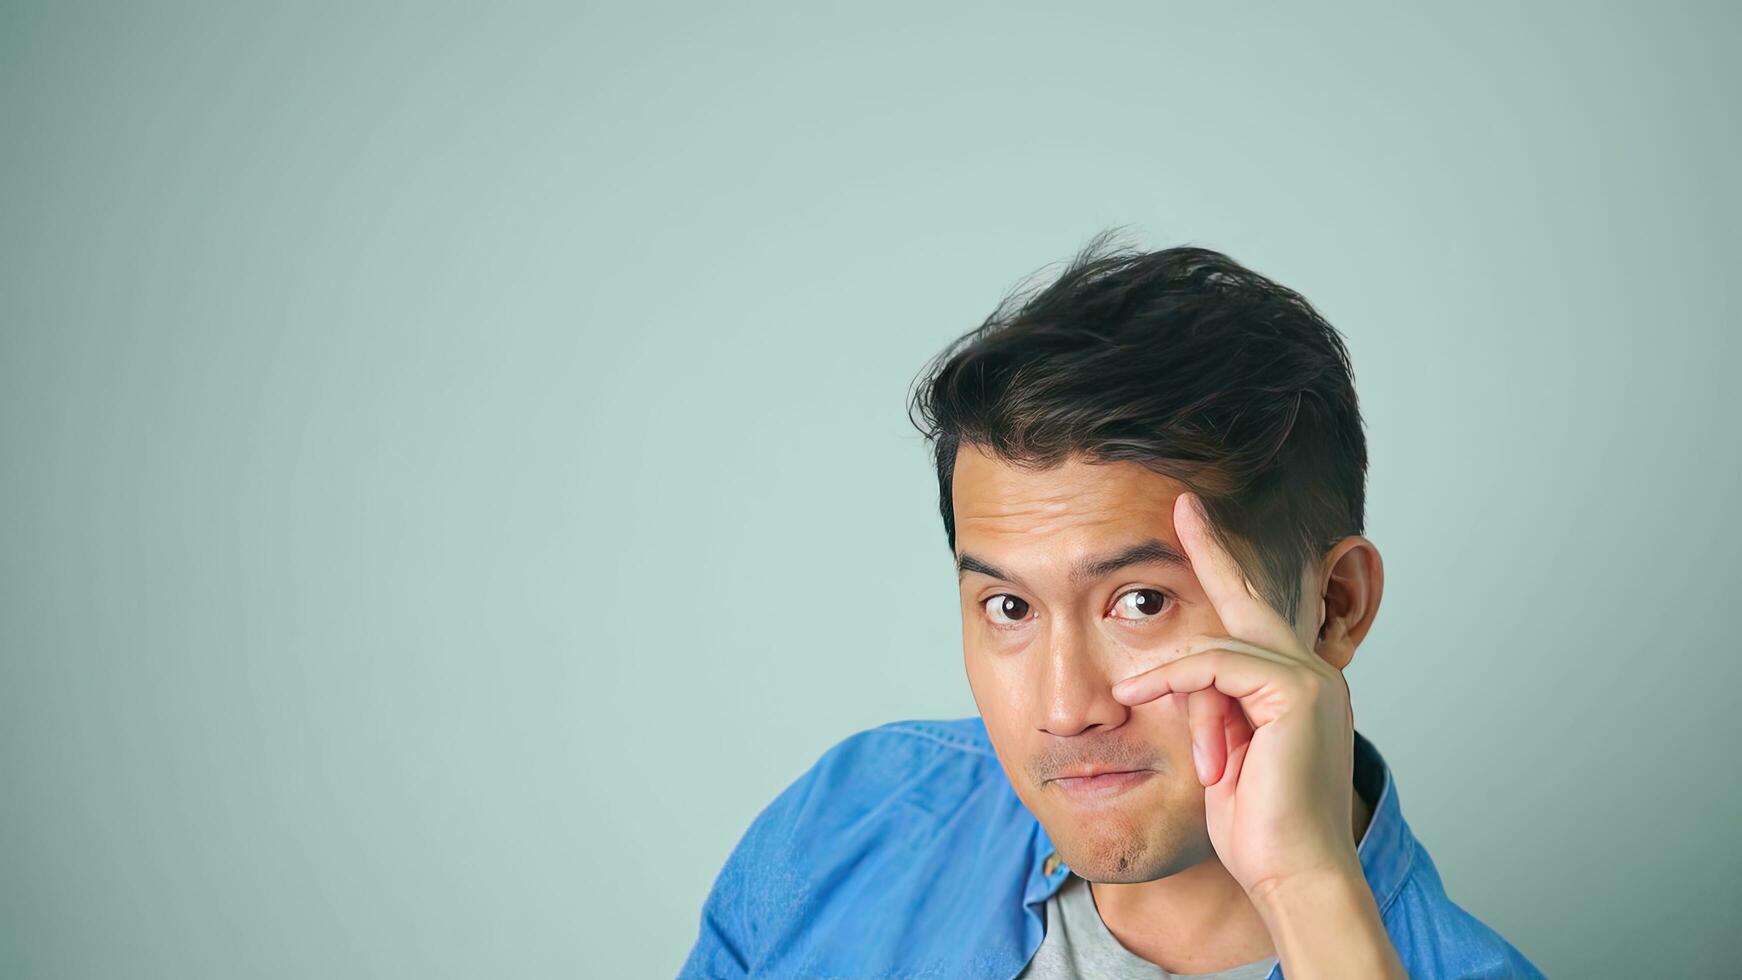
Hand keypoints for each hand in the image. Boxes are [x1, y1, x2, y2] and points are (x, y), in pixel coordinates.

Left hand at [1110, 491, 1359, 898]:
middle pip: (1246, 603)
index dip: (1223, 571)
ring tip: (1202, 758)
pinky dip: (1178, 682)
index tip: (1192, 526)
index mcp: (1295, 689)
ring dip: (1185, 698)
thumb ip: (1209, 707)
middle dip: (1212, 552)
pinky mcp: (1302, 693)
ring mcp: (1313, 679)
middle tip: (1183, 507)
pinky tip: (1144, 696)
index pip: (1251, 620)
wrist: (1294, 875)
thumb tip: (1175, 678)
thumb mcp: (1221, 755)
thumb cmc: (1259, 831)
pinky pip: (1218, 667)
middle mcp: (1312, 675)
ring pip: (1220, 649)